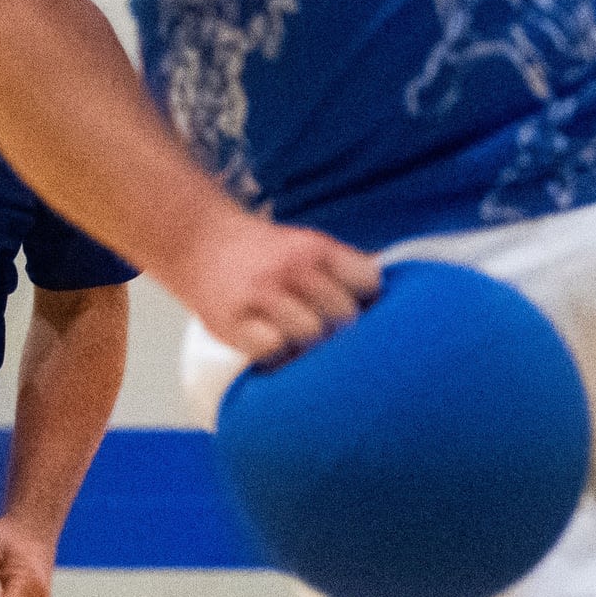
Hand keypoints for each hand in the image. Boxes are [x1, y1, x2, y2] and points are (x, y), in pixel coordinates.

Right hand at [173, 213, 377, 366]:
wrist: (200, 242)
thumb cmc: (267, 255)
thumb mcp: (309, 247)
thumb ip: (347, 271)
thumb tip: (395, 303)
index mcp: (316, 249)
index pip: (368, 282)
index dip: (364, 298)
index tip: (353, 302)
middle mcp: (289, 269)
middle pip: (344, 315)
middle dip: (339, 324)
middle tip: (322, 324)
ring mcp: (260, 295)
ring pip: (312, 336)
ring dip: (308, 342)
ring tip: (295, 335)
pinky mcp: (232, 323)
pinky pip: (273, 351)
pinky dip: (276, 354)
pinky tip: (270, 343)